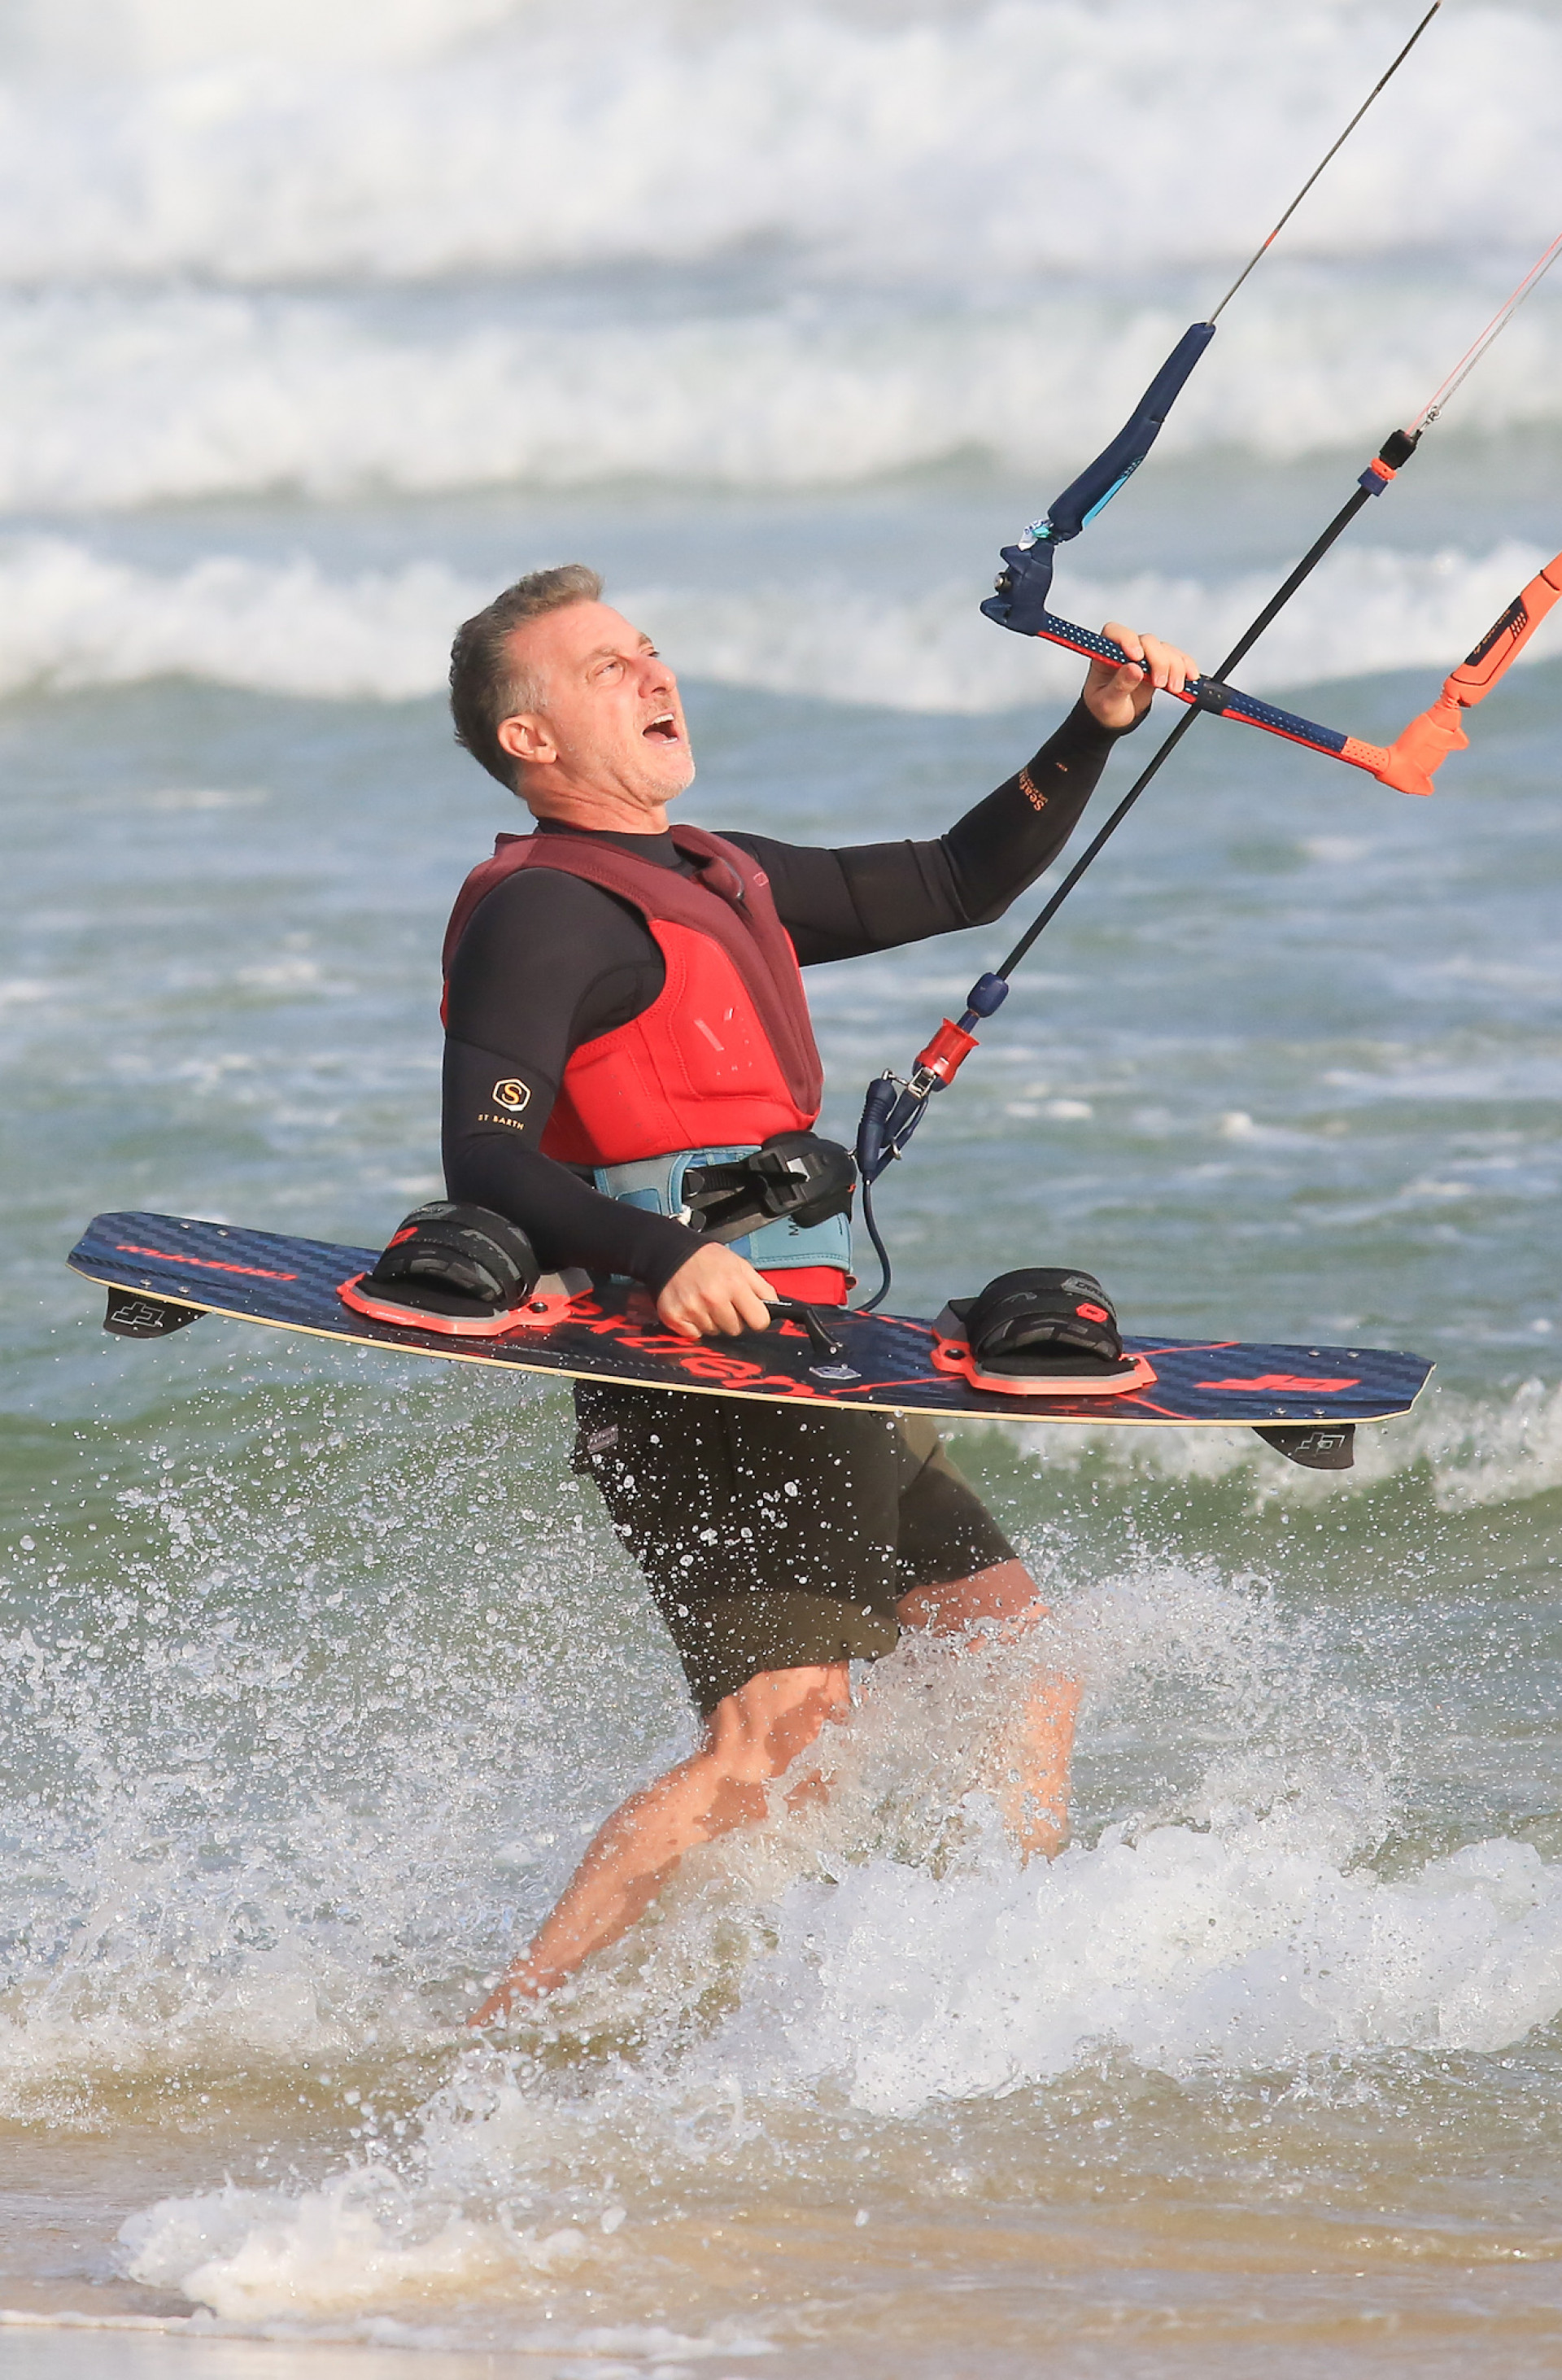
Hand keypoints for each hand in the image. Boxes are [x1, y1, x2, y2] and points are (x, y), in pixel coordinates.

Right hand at [657, 1240, 774, 1339]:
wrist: (670, 1251)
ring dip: (712, 1321)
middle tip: (723, 1303)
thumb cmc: (707, 1258)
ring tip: (705, 1302)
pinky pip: (693, 1335)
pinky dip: (694, 1326)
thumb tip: (776, 1307)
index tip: (751, 1314)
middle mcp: (713, 1298)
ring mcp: (693, 1309)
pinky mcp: (674, 1317)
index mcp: (734, 1284)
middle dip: (733, 1319)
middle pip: (735, 1330)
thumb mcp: (740, 1264)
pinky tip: (692, 1308)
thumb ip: (761, 1287)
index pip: (759, 1321)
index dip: (757, 1318)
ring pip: (714, 1333)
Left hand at [1083, 621, 1200, 731]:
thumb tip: (1134, 669)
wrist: (1116, 716)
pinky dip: (1186, 667)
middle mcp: (1128, 648)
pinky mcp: (1161, 663)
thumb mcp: (1107, 701)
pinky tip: (1190, 677)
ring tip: (1174, 689)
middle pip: (1148, 641)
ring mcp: (1146, 654)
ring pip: (1166, 649)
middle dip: (1158, 661)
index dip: (1127, 639)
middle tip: (1160, 684)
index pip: (1115, 632)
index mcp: (1106, 652)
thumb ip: (1119, 685)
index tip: (1136, 657)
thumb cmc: (1105, 706)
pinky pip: (1178, 658)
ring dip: (1174, 667)